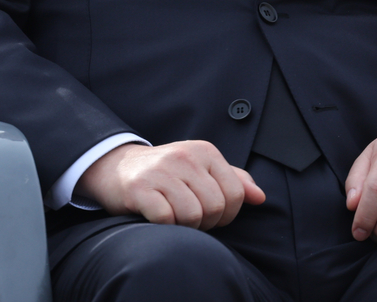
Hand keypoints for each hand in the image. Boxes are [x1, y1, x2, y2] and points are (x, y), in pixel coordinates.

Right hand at [75, 141, 264, 229]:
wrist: (116, 168)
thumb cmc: (165, 174)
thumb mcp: (200, 169)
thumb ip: (233, 180)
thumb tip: (260, 197)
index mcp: (204, 151)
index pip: (236, 193)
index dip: (227, 214)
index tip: (210, 213)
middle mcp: (184, 157)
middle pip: (216, 207)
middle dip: (206, 222)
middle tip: (189, 217)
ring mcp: (160, 171)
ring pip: (193, 215)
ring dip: (185, 225)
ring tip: (174, 216)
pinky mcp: (140, 188)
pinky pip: (167, 219)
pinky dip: (165, 225)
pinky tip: (156, 215)